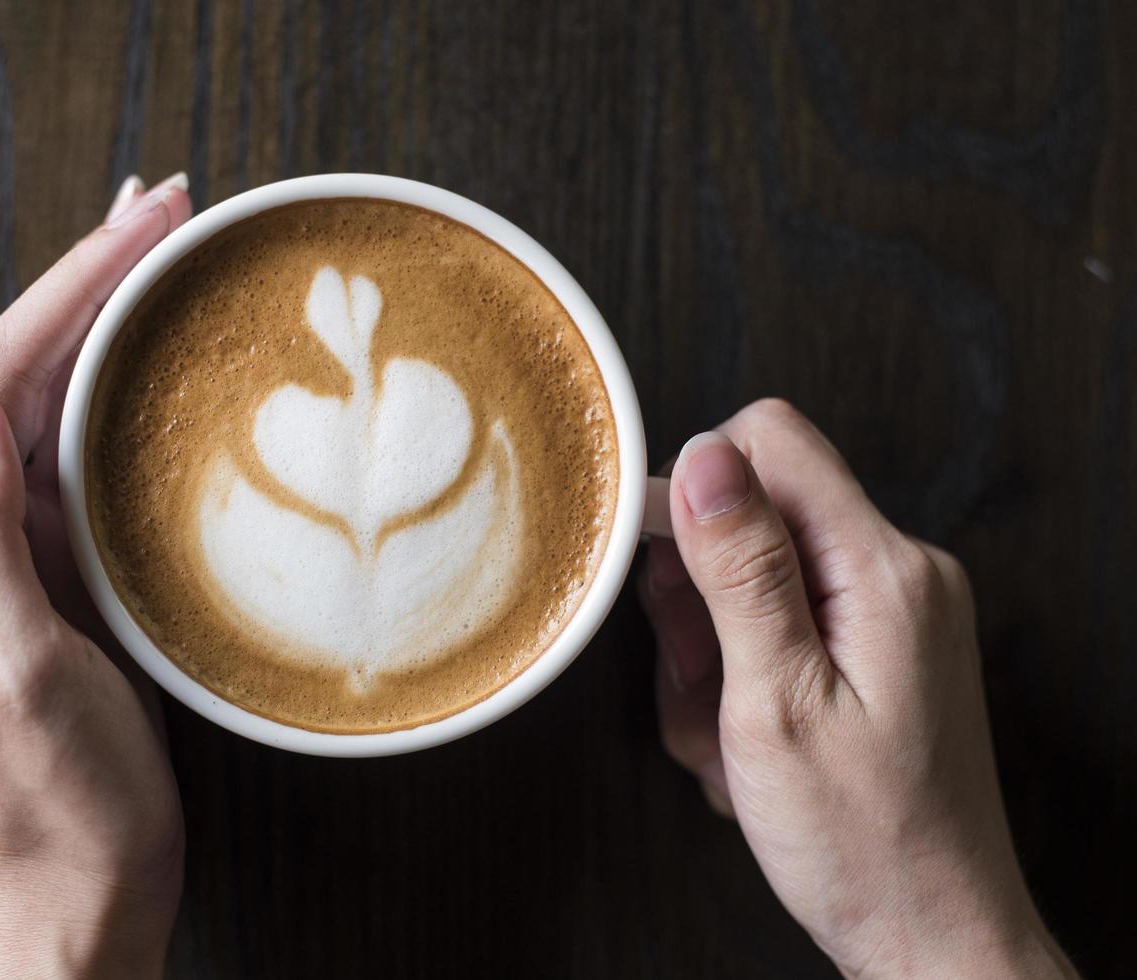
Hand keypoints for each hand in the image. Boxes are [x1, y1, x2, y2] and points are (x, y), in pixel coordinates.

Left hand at [0, 174, 192, 977]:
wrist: (80, 894)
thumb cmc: (54, 803)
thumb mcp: (9, 670)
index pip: (2, 371)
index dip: (74, 284)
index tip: (145, 222)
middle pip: (34, 367)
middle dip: (99, 277)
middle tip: (173, 210)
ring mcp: (33, 552)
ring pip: (70, 403)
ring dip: (117, 322)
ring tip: (172, 259)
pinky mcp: (81, 579)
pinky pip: (102, 458)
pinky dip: (140, 395)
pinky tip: (177, 378)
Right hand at [640, 399, 1075, 978]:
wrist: (932, 935)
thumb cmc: (862, 842)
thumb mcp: (776, 704)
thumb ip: (740, 571)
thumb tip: (701, 457)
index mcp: (882, 569)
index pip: (768, 439)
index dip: (694, 488)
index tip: (661, 573)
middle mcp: (895, 572)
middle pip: (749, 515)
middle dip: (697, 605)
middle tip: (708, 689)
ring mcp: (887, 613)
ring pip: (747, 582)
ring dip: (712, 660)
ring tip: (732, 738)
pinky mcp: (872, 649)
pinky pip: (774, 629)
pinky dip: (741, 686)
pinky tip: (753, 751)